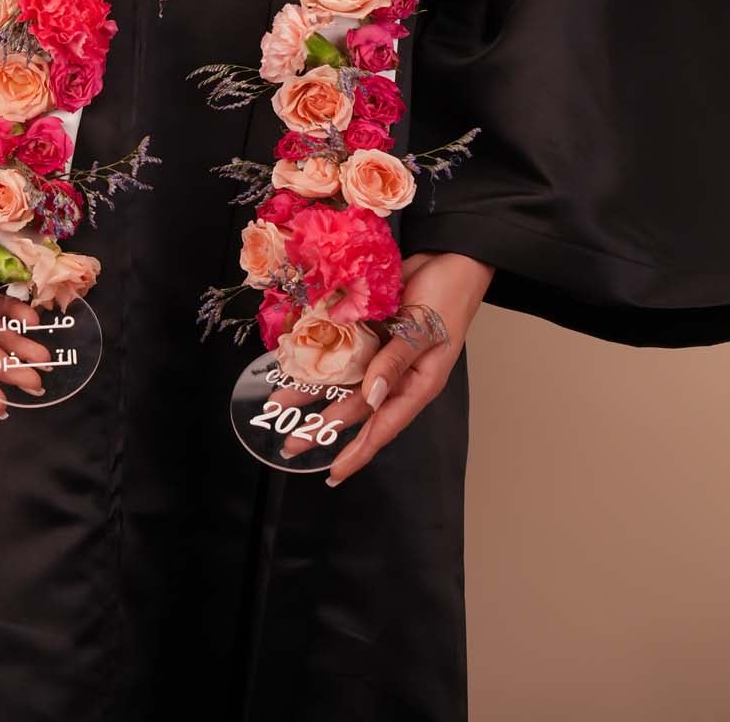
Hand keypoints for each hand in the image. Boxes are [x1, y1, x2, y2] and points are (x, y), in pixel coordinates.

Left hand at [280, 250, 494, 485]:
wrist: (449, 255)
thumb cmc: (449, 296)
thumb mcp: (425, 331)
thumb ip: (396, 362)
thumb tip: (371, 398)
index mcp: (417, 385)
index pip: (383, 427)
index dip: (358, 451)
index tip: (333, 474)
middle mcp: (394, 374)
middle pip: (355, 408)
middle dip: (322, 426)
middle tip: (290, 442)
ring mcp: (380, 352)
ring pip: (342, 379)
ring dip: (311, 390)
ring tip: (280, 401)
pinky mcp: (369, 330)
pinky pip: (340, 348)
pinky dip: (319, 355)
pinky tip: (295, 361)